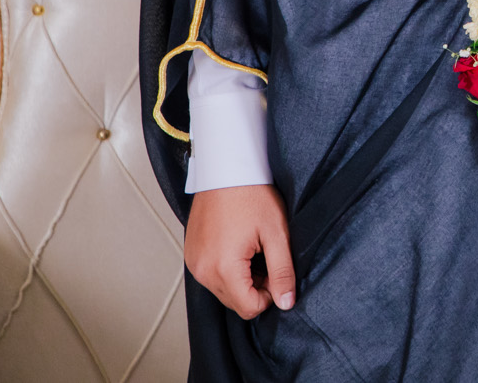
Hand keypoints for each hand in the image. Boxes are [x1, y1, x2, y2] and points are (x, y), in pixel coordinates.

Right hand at [186, 184, 294, 319]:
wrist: (226, 169)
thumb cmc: (252, 195)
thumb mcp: (276, 234)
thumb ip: (282, 272)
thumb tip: (286, 302)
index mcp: (222, 268)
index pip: (248, 308)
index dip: (269, 296)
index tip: (276, 272)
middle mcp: (202, 270)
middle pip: (234, 302)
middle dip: (255, 287)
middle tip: (267, 256)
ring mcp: (193, 263)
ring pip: (222, 290)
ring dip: (242, 279)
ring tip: (253, 249)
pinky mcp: (191, 254)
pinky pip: (211, 275)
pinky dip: (227, 269)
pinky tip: (239, 245)